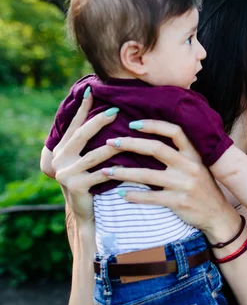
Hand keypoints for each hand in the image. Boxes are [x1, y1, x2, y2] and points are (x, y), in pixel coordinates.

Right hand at [51, 91, 120, 222]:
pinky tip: (129, 164)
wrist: (87, 213)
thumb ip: (92, 143)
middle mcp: (60, 159)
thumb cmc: (92, 182)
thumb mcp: (88, 161)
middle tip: (115, 111)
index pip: (75, 125)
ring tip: (127, 137)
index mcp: (62, 149)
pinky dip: (116, 169)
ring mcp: (66, 173)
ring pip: (94, 155)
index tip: (91, 91)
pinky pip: (101, 175)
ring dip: (112, 146)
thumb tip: (109, 114)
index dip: (82, 108)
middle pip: (82, 136)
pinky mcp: (76, 186)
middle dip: (98, 122)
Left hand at [101, 120, 239, 240]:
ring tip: (106, 170)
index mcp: (194, 154)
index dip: (153, 125)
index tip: (132, 124)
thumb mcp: (198, 166)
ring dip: (123, 172)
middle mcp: (190, 166)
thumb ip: (181, 154)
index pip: (174, 131)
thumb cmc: (204, 188)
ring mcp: (184, 184)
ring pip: (147, 175)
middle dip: (130, 144)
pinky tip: (120, 194)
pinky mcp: (178, 202)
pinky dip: (133, 196)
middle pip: (156, 149)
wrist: (218, 215)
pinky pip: (150, 197)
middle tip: (110, 143)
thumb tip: (152, 141)